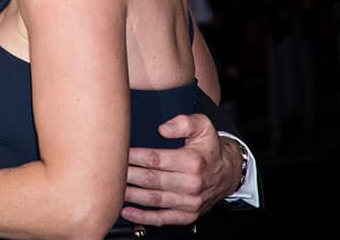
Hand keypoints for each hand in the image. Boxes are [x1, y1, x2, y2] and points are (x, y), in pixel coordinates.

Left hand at [120, 113, 241, 225]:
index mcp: (193, 162)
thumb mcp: (203, 126)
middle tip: (111, 169)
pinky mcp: (187, 215)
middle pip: (151, 180)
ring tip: (113, 188)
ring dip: (131, 195)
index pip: (155, 159)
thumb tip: (163, 128)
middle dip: (128, 174)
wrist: (229, 173)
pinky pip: (162, 218)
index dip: (134, 156)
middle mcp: (192, 184)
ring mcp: (189, 202)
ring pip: (153, 199)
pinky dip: (143, 217)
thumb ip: (184, 121)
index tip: (119, 152)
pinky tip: (127, 212)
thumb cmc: (210, 148)